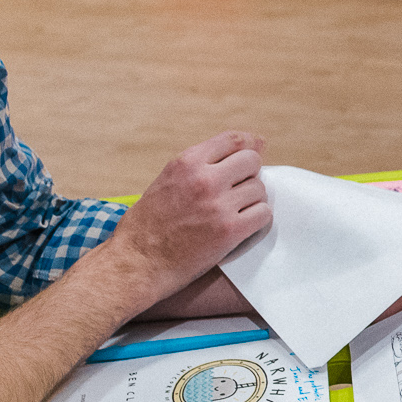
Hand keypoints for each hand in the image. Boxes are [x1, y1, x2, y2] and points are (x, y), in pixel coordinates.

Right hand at [106, 132, 271, 304]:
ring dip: (252, 200)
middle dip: (248, 175)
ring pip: (259, 189)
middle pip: (252, 161)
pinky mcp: (230, 230)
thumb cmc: (151, 222)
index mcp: (187, 162)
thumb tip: (257, 143)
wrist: (138, 261)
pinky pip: (263, 214)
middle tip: (236, 191)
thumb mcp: (169, 180)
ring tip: (234, 211)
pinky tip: (241, 225)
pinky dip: (256, 220)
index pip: (233, 140)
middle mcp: (204, 179)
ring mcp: (219, 205)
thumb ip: (208, 162)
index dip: (248, 146)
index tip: (251, 155)